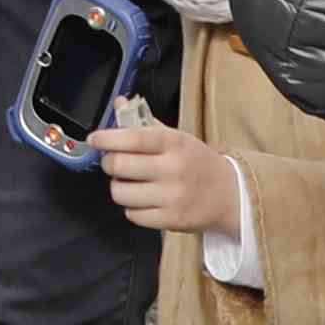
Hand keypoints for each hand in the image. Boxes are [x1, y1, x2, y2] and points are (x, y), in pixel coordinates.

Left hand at [90, 107, 239, 243]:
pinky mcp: (172, 221)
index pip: (133, 138)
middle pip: (119, 166)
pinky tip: (143, 200)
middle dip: (109, 163)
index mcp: (174, 143)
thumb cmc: (196, 162)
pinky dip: (131, 208)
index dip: (108, 138)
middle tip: (114, 163)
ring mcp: (173, 197)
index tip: (94, 139)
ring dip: (119, 187)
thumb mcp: (177, 137)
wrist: (230, 195)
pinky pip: (132, 215)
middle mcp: (173, 169)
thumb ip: (145, 121)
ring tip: (130, 183)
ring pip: (121, 193)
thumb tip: (118, 103)